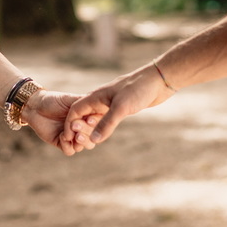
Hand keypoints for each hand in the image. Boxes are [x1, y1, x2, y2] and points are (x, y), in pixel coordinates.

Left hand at [23, 90, 95, 155]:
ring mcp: (74, 137)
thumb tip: (99, 103)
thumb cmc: (54, 100)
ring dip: (81, 141)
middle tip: (76, 126)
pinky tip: (62, 137)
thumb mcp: (71, 100)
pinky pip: (70, 151)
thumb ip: (84, 103)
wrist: (36, 107)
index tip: (89, 120)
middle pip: (93, 137)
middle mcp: (83, 129)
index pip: (99, 124)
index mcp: (88, 117)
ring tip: (75, 135)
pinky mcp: (62, 144)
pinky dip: (67, 145)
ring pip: (85, 145)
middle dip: (86, 132)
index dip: (95, 123)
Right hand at [59, 63, 174, 149]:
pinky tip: (104, 136)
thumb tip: (93, 140)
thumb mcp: (121, 108)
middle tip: (81, 144)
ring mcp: (110, 104)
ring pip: (95, 118)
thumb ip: (106, 124)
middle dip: (79, 129)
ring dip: (91, 130)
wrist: (158, 81)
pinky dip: (102, 128)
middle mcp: (100, 100)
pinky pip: (106, 120)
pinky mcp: (121, 108)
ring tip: (91, 143)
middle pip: (83, 116)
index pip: (75, 111)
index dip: (70, 124)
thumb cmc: (138, 90)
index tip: (68, 138)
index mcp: (96, 96)